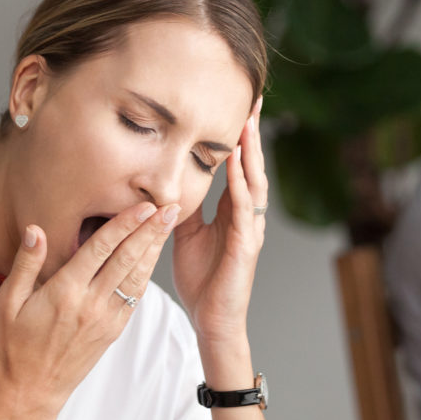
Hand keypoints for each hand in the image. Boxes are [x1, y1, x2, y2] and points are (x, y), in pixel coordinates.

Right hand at [0, 201, 177, 417]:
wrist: (31, 392)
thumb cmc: (14, 346)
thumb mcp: (7, 302)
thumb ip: (26, 264)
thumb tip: (37, 230)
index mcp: (65, 292)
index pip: (101, 249)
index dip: (125, 224)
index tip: (144, 205)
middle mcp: (90, 304)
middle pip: (128, 259)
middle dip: (150, 230)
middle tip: (171, 207)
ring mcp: (105, 319)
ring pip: (137, 277)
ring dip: (154, 249)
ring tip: (169, 225)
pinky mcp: (113, 332)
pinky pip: (134, 298)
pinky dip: (146, 274)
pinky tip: (153, 258)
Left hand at [173, 98, 266, 344]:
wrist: (211, 320)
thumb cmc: (202, 279)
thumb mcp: (184, 233)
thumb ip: (181, 206)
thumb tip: (166, 180)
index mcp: (232, 211)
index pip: (238, 165)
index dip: (239, 136)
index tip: (240, 105)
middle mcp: (246, 215)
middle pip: (252, 165)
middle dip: (252, 132)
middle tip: (254, 99)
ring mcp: (249, 229)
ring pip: (254, 182)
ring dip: (251, 152)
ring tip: (248, 123)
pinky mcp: (246, 246)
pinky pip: (244, 210)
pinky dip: (242, 186)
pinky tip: (238, 166)